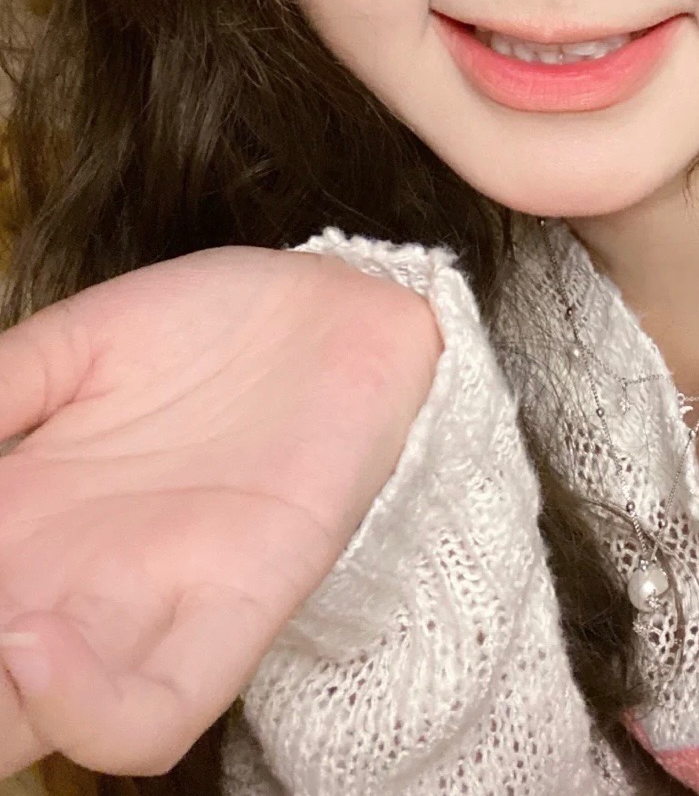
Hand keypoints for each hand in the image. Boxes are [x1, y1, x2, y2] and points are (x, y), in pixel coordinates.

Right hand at [0, 244, 441, 778]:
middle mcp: (70, 584)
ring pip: (34, 723)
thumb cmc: (207, 326)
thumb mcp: (78, 345)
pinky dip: (84, 708)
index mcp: (19, 524)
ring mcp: (148, 608)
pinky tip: (27, 643)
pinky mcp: (237, 610)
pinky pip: (156, 710)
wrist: (335, 306)